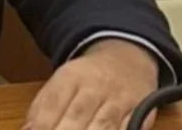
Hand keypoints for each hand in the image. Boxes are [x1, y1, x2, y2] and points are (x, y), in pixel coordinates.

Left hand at [23, 40, 160, 129]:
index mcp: (70, 77)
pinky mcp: (140, 112)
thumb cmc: (87, 79)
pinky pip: (129, 129)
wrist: (127, 58)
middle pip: (76, 118)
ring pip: (103, 127)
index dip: (42, 127)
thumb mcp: (60, 83)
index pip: (52, 105)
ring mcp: (119, 100)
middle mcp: (95, 87)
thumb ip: (41, 110)